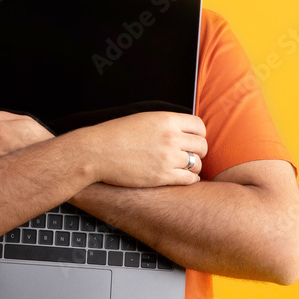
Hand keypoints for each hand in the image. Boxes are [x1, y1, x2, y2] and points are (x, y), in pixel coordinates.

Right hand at [68, 111, 206, 187]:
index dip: (199, 134)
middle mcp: (170, 138)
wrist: (97, 152)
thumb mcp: (143, 119)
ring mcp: (167, 158)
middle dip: (198, 151)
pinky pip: (189, 179)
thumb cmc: (115, 135)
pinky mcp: (162, 176)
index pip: (199, 126)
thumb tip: (181, 130)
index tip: (193, 140)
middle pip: (202, 145)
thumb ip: (164, 123)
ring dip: (193, 166)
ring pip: (197, 164)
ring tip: (183, 167)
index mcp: (166, 120)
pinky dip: (189, 179)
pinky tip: (181, 178)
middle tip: (190, 155)